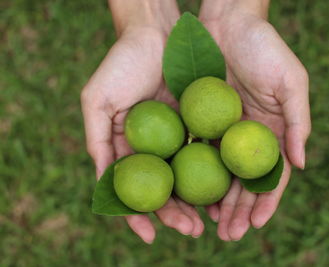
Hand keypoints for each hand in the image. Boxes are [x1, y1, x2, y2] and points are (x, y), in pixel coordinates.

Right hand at [81, 1, 202, 243]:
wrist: (156, 33)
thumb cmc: (120, 64)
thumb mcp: (97, 101)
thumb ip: (96, 141)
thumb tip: (102, 183)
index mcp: (128, 148)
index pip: (134, 189)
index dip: (140, 214)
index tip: (151, 235)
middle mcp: (155, 149)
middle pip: (165, 189)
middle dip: (177, 214)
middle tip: (192, 231)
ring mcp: (179, 139)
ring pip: (189, 178)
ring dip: (199, 202)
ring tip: (211, 222)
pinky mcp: (201, 126)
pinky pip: (209, 154)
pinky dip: (216, 174)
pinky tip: (226, 190)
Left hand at [199, 1, 310, 240]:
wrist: (228, 21)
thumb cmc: (265, 47)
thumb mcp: (292, 82)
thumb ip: (299, 123)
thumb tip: (301, 165)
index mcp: (272, 130)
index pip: (271, 174)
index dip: (266, 201)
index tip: (257, 224)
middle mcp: (247, 135)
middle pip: (243, 181)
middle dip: (238, 210)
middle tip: (228, 234)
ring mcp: (223, 130)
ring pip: (219, 173)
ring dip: (215, 200)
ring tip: (208, 225)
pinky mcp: (199, 120)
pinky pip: (196, 151)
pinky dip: (193, 174)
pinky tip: (187, 194)